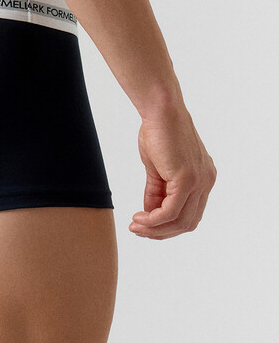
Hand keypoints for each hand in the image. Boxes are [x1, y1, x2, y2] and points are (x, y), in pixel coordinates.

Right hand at [129, 107, 216, 239]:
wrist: (160, 110)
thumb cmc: (157, 131)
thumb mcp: (156, 167)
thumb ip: (156, 190)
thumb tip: (149, 212)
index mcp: (203, 178)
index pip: (189, 213)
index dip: (167, 225)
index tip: (145, 225)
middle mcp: (207, 182)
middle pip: (188, 222)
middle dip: (162, 232)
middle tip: (138, 231)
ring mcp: (200, 182)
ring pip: (180, 221)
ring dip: (156, 229)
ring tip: (135, 226)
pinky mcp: (187, 180)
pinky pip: (171, 211)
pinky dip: (154, 220)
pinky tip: (140, 219)